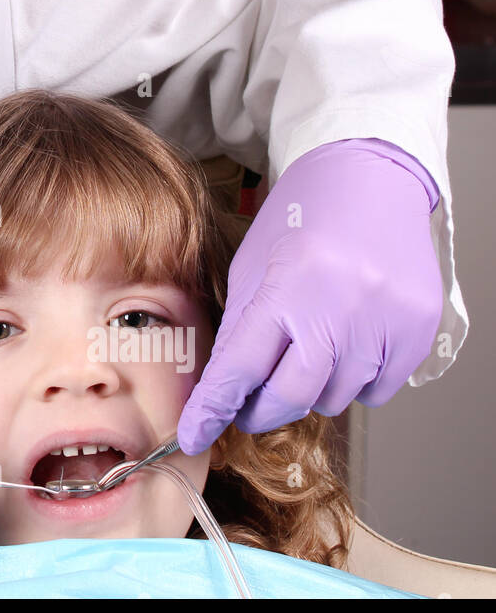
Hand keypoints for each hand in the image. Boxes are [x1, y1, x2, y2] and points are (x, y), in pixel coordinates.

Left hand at [179, 138, 442, 454]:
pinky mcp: (418, 329)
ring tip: (306, 345)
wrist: (367, 178)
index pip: (241, 366)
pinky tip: (346, 343)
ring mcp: (386, 321)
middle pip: (291, 396)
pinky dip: (354, 379)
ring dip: (310, 388)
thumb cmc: (302, 218)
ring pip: (335, 398)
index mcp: (289, 286)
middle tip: (247, 406)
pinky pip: (378, 389)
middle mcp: (342, 307)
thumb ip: (242, 329)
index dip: (214, 408)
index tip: (194, 434)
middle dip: (260, 410)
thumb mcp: (252, 266)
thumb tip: (225, 390)